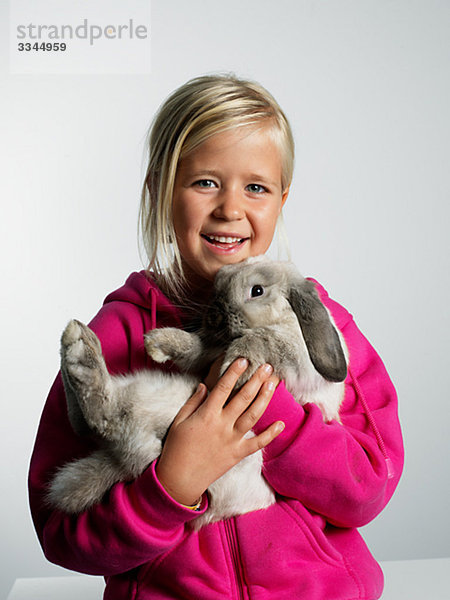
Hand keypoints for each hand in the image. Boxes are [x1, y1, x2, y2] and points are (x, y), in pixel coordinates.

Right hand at [155, 358, 283, 505]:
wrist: (179, 480)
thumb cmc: (176, 448)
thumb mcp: (179, 421)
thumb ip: (193, 402)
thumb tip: (205, 385)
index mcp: (206, 415)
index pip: (223, 388)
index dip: (234, 372)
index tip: (244, 360)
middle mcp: (222, 425)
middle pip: (243, 398)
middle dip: (256, 380)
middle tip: (267, 366)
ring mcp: (232, 440)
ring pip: (253, 416)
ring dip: (265, 398)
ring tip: (274, 383)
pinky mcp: (237, 455)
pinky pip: (257, 444)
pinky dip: (270, 434)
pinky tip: (281, 423)